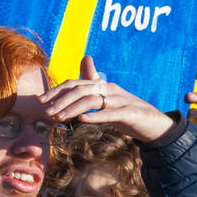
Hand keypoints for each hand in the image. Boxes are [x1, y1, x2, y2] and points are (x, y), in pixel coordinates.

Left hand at [40, 55, 173, 143]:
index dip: (56, 90)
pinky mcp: (130, 113)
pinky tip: (82, 120)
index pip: (75, 83)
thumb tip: (80, 71)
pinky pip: (111, 113)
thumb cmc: (127, 113)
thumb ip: (91, 90)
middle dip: (60, 100)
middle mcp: (110, 89)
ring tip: (59, 118)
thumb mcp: (107, 102)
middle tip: (46, 113)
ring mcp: (121, 100)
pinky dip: (96, 116)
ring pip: (92, 100)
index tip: (40, 100)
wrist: (155, 125)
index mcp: (103, 85)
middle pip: (80, 89)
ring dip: (72, 109)